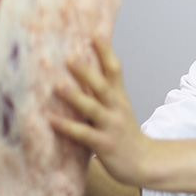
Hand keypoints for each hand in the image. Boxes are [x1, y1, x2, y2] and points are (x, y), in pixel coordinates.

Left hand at [51, 37, 153, 187]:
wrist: (144, 162)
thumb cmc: (124, 134)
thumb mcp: (118, 109)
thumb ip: (102, 93)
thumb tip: (82, 73)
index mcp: (119, 98)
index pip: (115, 70)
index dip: (106, 51)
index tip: (95, 33)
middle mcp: (117, 108)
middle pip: (103, 85)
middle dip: (87, 70)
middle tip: (70, 55)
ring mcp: (111, 126)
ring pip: (93, 108)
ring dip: (76, 97)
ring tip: (58, 86)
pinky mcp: (104, 144)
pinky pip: (84, 134)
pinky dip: (68, 127)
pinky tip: (52, 120)